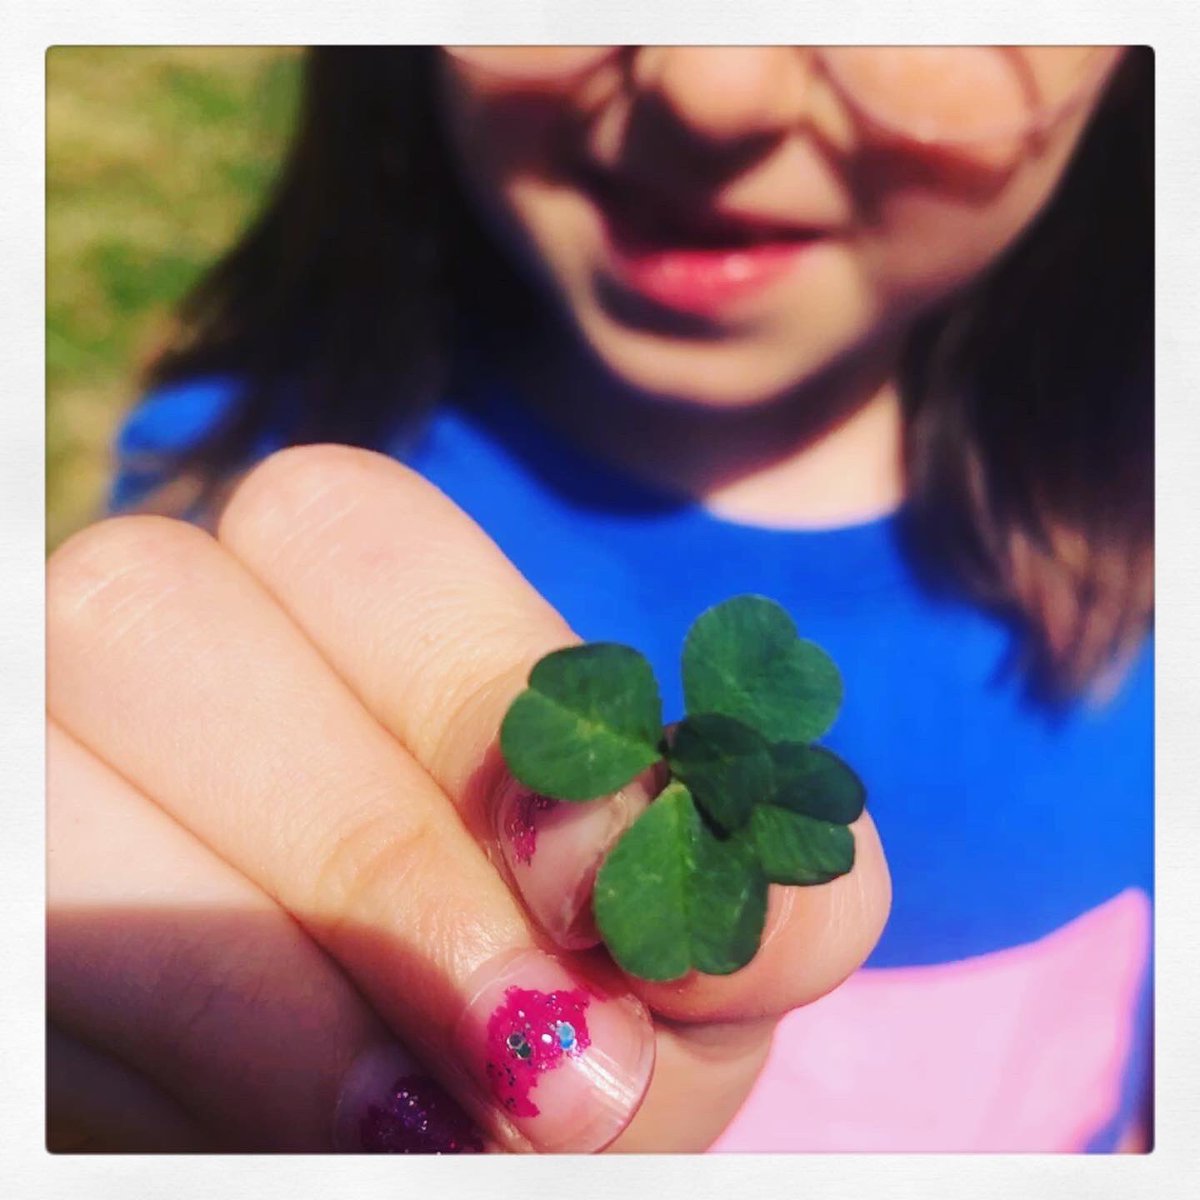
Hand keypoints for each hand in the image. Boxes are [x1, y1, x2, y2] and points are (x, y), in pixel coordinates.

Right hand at [47, 445, 890, 1152]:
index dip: (465, 695)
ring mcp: (58, 776)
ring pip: (50, 798)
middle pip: (152, 613)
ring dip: (251, 992)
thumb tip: (712, 866)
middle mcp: (168, 647)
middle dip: (364, 857)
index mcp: (347, 595)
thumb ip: (759, 900)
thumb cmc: (602, 1030)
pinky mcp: (22, 930)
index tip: (594, 887)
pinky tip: (296, 1145)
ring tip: (432, 1137)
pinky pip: (30, 967)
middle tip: (546, 1064)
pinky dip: (167, 1086)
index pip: (341, 525)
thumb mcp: (704, 967)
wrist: (504, 1142)